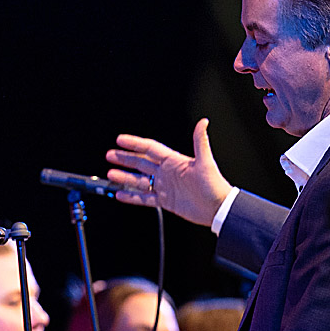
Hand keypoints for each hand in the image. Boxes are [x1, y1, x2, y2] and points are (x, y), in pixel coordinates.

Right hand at [105, 118, 231, 226]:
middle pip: (141, 163)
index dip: (135, 144)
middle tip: (110, 155)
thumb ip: (200, 141)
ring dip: (125, 177)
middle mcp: (167, 173)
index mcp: (174, 161)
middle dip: (125, 158)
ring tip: (111, 174)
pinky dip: (132, 196)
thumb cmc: (214, 185)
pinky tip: (120, 194)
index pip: (150, 149)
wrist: (218, 208)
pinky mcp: (165, 201)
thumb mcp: (205, 162)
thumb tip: (203, 122)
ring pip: (140, 181)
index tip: (120, 139)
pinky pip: (145, 198)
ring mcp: (165, 187)